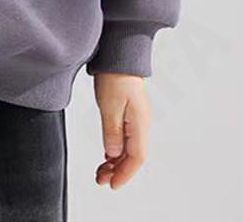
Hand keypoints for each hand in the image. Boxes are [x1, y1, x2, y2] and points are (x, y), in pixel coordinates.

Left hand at [93, 72, 149, 189]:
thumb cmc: (115, 77)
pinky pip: (124, 139)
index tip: (112, 184)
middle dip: (118, 172)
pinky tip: (107, 156)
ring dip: (116, 163)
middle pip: (133, 156)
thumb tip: (114, 154)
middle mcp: (141, 124)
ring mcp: (136, 120)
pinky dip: (115, 150)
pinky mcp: (128, 114)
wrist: (118, 57)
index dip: (125, 174)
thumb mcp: (109, 106)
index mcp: (139, 124)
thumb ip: (112, 132)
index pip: (136, 157)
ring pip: (128, 149)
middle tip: (101, 180)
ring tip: (101, 172)